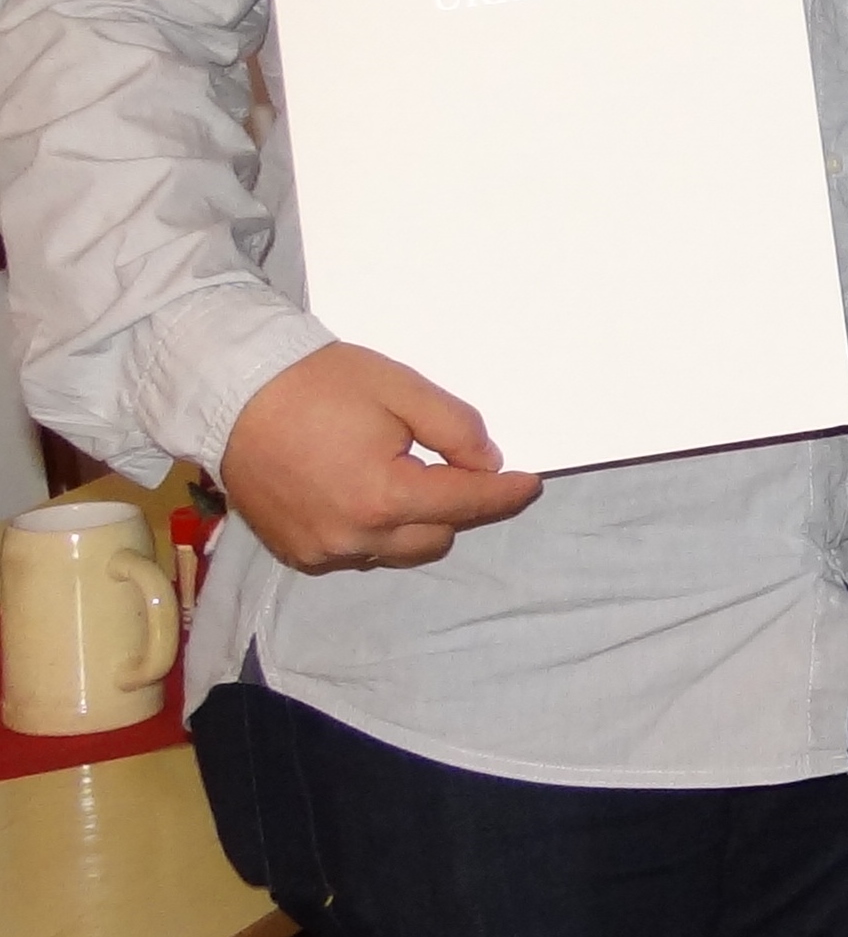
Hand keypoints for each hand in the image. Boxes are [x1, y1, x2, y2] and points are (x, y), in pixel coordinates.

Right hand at [217, 343, 537, 571]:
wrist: (229, 392)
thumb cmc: (316, 383)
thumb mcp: (402, 390)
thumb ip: (456, 429)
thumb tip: (487, 463)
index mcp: (384, 498)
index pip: (466, 503)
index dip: (504, 493)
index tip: (529, 484)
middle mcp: (353, 537)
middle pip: (436, 536)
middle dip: (455, 506)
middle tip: (451, 467)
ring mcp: (319, 551)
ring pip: (396, 550)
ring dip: (412, 522)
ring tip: (398, 476)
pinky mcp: (294, 552)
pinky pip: (355, 552)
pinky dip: (371, 529)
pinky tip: (359, 492)